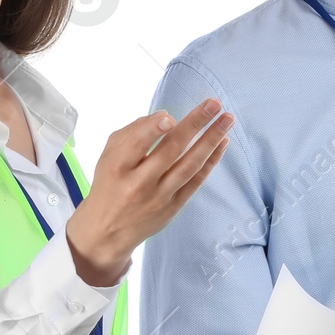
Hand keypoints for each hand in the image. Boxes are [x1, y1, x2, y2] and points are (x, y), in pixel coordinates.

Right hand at [63, 99, 233, 283]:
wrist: (107, 231)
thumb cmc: (110, 183)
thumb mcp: (108, 156)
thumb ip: (132, 133)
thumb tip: (166, 116)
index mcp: (117, 167)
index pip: (137, 144)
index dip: (153, 130)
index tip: (170, 117)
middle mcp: (139, 183)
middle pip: (170, 151)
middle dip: (195, 124)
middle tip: (214, 104)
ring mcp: (159, 197)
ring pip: (189, 165)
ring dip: (211, 140)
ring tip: (227, 119)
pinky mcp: (173, 207)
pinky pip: (196, 181)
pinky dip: (211, 161)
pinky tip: (223, 142)